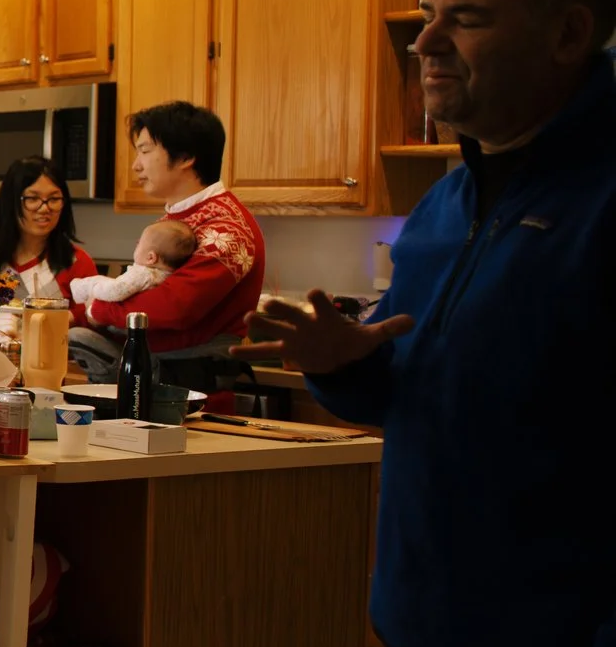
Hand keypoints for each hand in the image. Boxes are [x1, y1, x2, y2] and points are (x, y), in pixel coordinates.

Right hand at [233, 289, 413, 374]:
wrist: (337, 353)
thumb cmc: (350, 341)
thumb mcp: (370, 338)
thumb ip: (387, 329)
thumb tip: (414, 321)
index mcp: (326, 316)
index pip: (320, 302)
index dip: (319, 298)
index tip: (316, 293)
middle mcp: (306, 322)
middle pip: (291, 311)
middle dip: (281, 308)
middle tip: (268, 303)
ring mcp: (293, 336)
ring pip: (274, 327)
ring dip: (261, 323)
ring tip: (247, 319)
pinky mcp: (287, 351)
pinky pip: (265, 351)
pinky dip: (249, 351)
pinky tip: (232, 351)